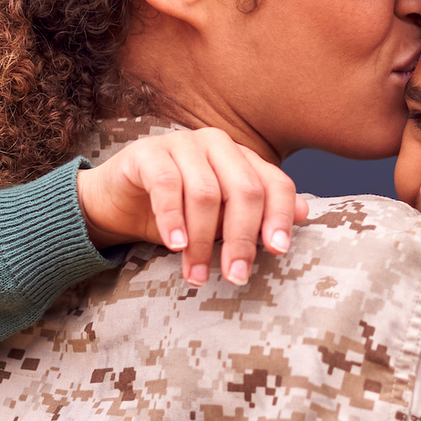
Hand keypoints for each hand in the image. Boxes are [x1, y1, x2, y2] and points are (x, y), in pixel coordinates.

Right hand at [76, 128, 308, 286]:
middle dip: (242, 238)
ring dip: (202, 241)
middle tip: (236, 276)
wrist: (118, 202)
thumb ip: (256, 216)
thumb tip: (303, 212)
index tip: (278, 252)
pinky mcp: (147, 153)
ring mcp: (182, 144)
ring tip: (197, 275)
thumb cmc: (177, 213)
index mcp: (242, 158)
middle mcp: (217, 144)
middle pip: (244, 190)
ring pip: (205, 193)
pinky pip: (167, 186)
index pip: (275, 183)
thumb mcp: (220, 221)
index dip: (279, 217)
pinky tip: (176, 246)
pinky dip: (173, 220)